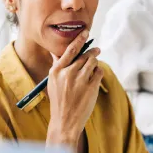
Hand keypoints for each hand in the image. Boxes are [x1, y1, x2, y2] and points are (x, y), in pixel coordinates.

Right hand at [46, 30, 102, 146]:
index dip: (79, 39)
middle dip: (92, 51)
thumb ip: (57, 66)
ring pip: (93, 62)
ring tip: (95, 64)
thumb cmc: (59, 100)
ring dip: (95, 61)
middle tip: (97, 50)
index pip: (70, 49)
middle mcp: (68, 73)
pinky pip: (99, 72)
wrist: (65, 121)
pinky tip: (95, 77)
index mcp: (56, 71)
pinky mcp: (91, 87)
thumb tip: (56, 51)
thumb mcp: (53, 82)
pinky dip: (98, 72)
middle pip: (84, 55)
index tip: (85, 32)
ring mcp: (80, 80)